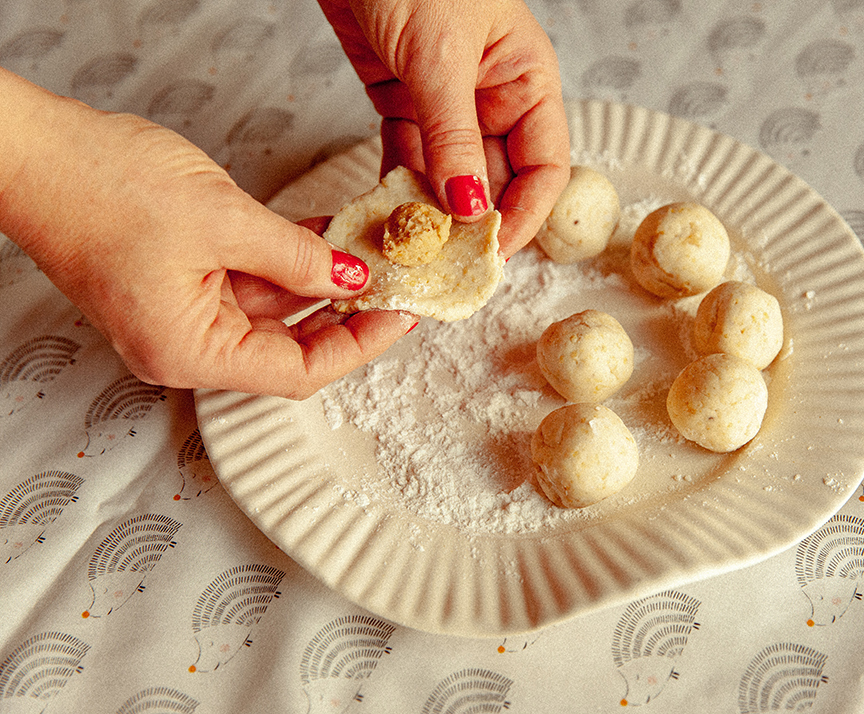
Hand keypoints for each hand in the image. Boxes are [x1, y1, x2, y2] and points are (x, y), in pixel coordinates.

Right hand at [0, 69, 416, 398]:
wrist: (31, 151)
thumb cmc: (98, 186)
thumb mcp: (222, 221)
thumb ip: (295, 257)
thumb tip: (347, 277)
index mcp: (188, 351)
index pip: (299, 372)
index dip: (359, 345)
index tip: (398, 315)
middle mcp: (183, 344)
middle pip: (287, 346)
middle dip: (343, 312)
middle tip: (390, 281)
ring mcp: (179, 313)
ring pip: (270, 310)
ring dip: (317, 282)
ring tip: (364, 251)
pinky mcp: (177, 282)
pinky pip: (246, 282)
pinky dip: (285, 263)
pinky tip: (321, 237)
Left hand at [319, 0, 570, 256]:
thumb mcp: (439, 55)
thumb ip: (455, 137)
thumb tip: (472, 209)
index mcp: (526, 80)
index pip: (544, 167)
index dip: (525, 214)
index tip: (494, 252)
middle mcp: (492, 98)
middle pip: (495, 179)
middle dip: (472, 222)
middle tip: (445, 261)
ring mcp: (446, 104)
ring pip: (447, 176)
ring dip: (429, 212)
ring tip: (409, 247)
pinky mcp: (402, 101)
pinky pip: (408, 158)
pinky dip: (397, 187)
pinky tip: (386, 215)